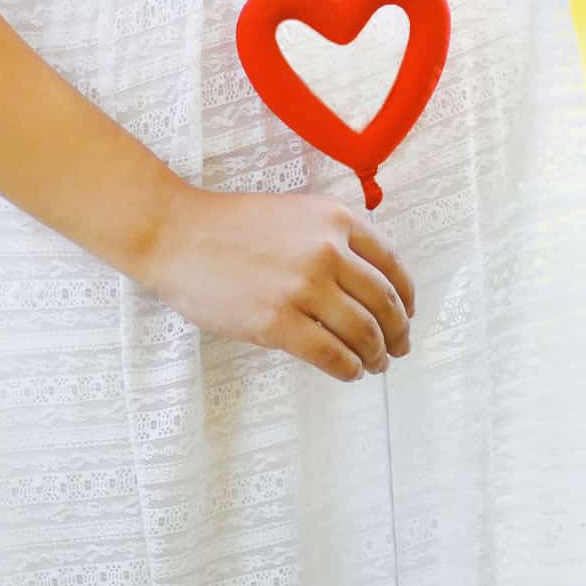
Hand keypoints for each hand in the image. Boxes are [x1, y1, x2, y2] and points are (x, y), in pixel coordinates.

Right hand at [134, 184, 414, 381]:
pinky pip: (331, 354)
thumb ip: (333, 239)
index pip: (392, 264)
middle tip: (398, 347)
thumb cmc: (231, 226)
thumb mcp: (295, 213)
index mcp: (336, 220)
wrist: (177, 235)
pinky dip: (348, 368)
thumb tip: (368, 284)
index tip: (407, 314)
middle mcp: (327, 252)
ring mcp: (303, 288)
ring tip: (376, 364)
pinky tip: (350, 372)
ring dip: (377, 354)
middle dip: (398, 331)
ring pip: (363, 332)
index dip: (407, 296)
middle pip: (384, 302)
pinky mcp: (277, 322)